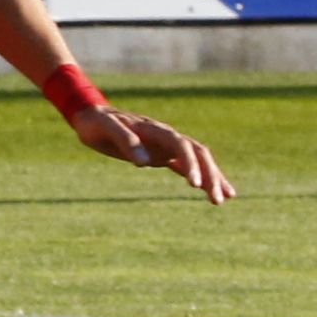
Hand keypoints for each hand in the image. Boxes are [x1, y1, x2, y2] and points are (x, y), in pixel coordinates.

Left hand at [68, 102, 233, 203]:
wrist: (91, 116)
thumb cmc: (97, 123)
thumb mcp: (106, 129)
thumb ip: (125, 141)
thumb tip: (144, 162)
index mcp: (155, 129)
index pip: (181, 146)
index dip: (191, 164)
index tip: (195, 184)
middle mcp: (166, 136)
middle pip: (198, 153)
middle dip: (210, 175)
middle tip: (217, 199)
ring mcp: (166, 145)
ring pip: (198, 160)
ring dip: (212, 177)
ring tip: (225, 199)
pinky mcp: (162, 154)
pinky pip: (186, 166)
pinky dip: (200, 177)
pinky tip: (211, 192)